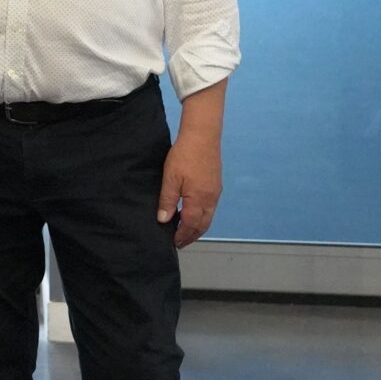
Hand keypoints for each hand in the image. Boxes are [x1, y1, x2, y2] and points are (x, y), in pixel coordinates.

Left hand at [159, 132, 221, 246]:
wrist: (202, 136)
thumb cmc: (184, 156)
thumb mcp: (170, 178)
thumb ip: (167, 200)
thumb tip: (164, 220)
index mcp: (199, 199)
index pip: (191, 225)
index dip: (183, 235)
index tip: (175, 243)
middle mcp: (211, 199)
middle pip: (203, 225)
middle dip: (192, 235)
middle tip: (181, 242)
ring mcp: (215, 192)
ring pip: (208, 217)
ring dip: (198, 227)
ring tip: (186, 231)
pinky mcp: (216, 185)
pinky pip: (210, 208)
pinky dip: (202, 216)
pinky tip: (192, 213)